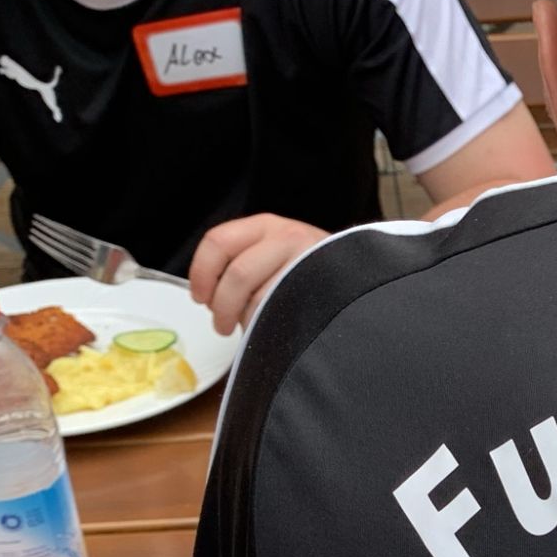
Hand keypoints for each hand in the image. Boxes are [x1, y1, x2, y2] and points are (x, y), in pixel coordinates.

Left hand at [189, 214, 327, 335]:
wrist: (356, 272)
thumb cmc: (308, 269)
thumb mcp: (274, 251)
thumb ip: (242, 262)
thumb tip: (207, 295)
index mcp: (265, 225)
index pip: (218, 242)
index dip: (201, 274)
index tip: (200, 297)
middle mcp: (286, 236)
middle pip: (238, 275)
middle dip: (222, 307)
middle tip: (220, 325)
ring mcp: (307, 261)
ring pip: (261, 298)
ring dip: (246, 321)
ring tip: (247, 330)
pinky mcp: (322, 286)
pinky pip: (284, 313)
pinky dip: (268, 326)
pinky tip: (269, 328)